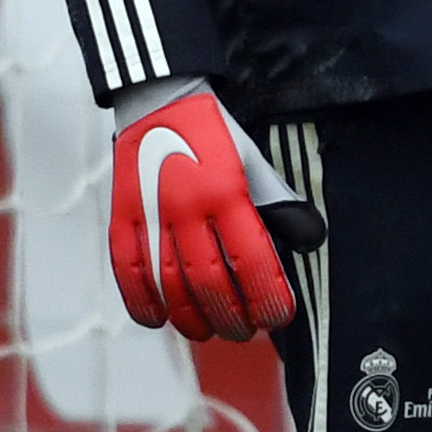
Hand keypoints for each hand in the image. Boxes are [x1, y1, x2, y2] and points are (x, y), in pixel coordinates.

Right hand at [104, 79, 317, 342]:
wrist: (160, 100)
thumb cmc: (216, 138)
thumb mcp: (257, 165)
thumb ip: (280, 206)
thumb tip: (309, 242)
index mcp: (228, 193)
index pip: (251, 261)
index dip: (266, 298)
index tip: (277, 318)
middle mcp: (187, 207)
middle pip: (209, 283)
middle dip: (231, 317)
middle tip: (244, 332)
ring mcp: (150, 213)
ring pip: (169, 285)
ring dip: (191, 318)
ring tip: (209, 331)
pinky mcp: (122, 215)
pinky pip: (128, 269)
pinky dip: (141, 301)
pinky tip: (158, 320)